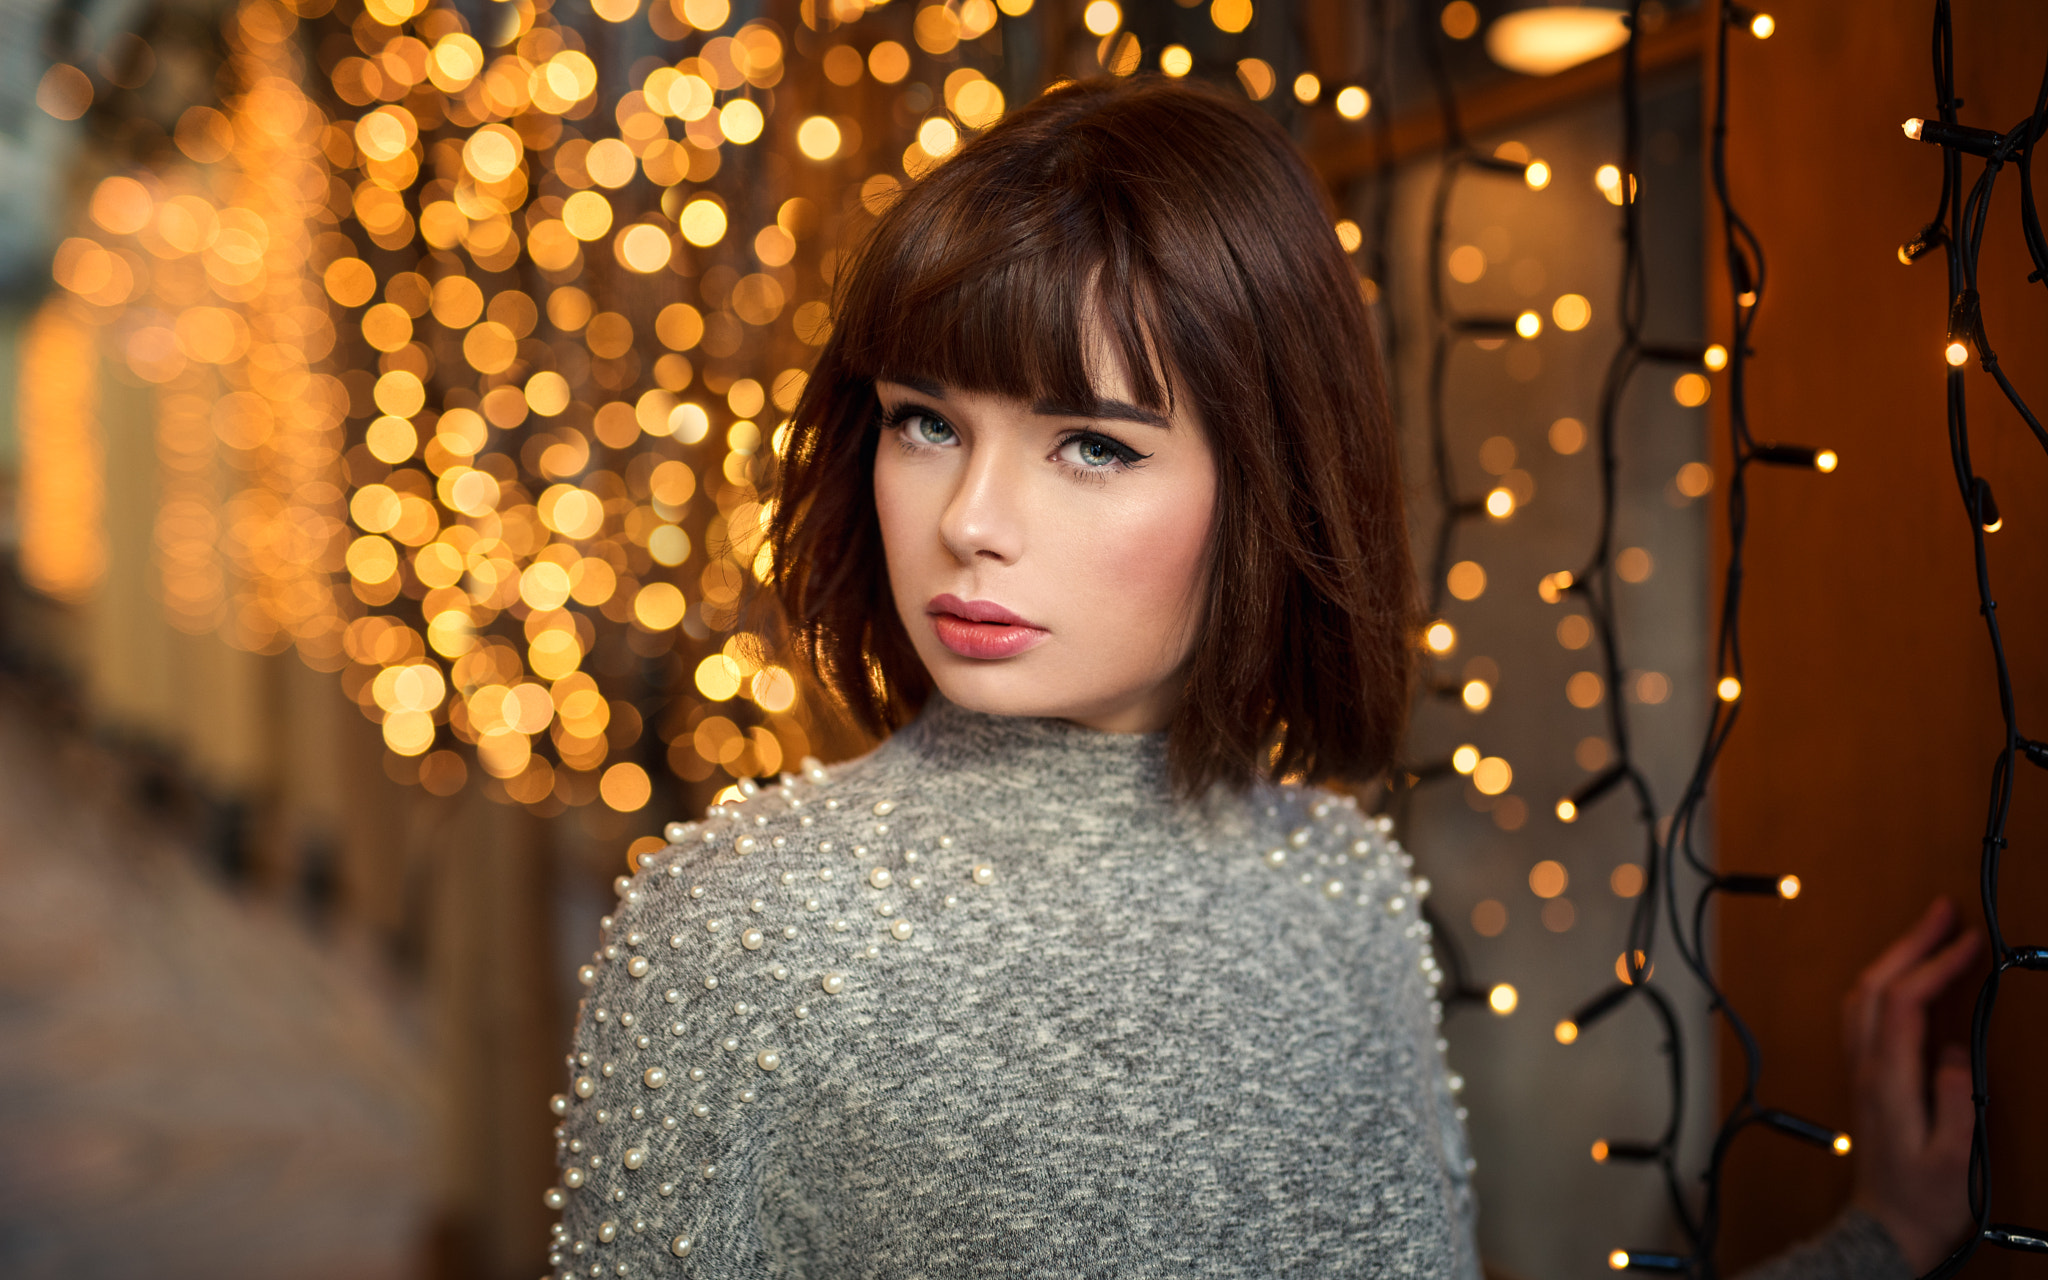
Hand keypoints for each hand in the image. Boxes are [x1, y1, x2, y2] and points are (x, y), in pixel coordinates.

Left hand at [1842, 898, 1977, 1273]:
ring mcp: (1861, 1071)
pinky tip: (1906, 980)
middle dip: (1910, 942)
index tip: (1967, 940)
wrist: (1883, 1232)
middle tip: (1944, 911)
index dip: (1934, 964)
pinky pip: (1864, 1014)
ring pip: (1862, 996)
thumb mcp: (1955, 1159)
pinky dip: (1885, 983)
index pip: (1903, 1002)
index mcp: (1888, 1080)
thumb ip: (1956, 1101)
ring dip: (1894, 957)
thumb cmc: (1925, 1201)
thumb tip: (1955, 1049)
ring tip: (1929, 933)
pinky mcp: (1866, 1079)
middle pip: (1875, 986)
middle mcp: (1866, 1068)